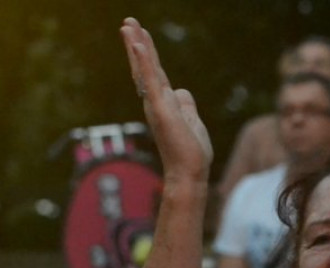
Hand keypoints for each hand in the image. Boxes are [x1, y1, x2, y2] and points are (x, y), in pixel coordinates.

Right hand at [120, 18, 211, 183]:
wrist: (189, 174)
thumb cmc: (191, 153)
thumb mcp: (193, 122)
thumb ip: (186, 105)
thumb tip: (182, 90)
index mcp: (164, 104)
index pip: (155, 74)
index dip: (148, 54)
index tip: (140, 35)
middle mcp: (156, 102)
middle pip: (146, 67)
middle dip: (137, 44)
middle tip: (128, 22)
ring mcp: (157, 105)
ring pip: (145, 70)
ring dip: (137, 46)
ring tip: (128, 25)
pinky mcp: (161, 109)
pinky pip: (151, 81)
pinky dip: (143, 62)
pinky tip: (137, 45)